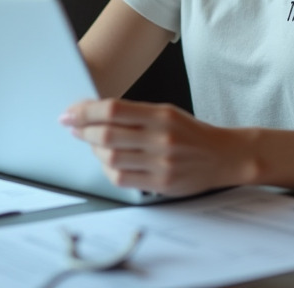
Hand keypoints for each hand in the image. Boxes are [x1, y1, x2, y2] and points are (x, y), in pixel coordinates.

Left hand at [60, 98, 252, 196]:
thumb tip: (94, 112)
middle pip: (107, 135)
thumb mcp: (167, 113)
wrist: (224, 156)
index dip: (86, 111)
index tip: (70, 113)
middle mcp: (161, 138)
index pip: (113, 109)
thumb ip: (134, 113)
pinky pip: (122, 179)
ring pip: (111, 158)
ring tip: (92, 144)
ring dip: (93, 150)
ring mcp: (161, 163)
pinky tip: (107, 162)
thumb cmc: (191, 133)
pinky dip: (108, 170)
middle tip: (72, 126)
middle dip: (82, 130)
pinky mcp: (161, 184)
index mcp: (161, 115)